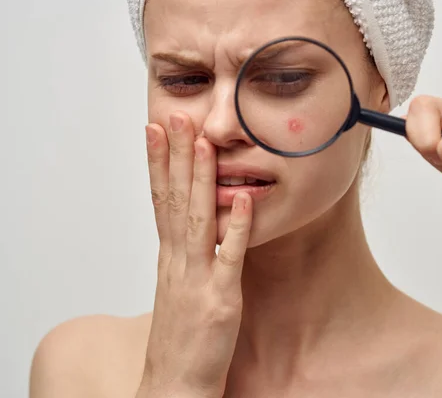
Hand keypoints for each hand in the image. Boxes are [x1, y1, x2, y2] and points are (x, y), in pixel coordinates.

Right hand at [136, 112, 252, 397]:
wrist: (175, 385)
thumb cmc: (181, 340)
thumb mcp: (180, 290)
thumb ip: (188, 258)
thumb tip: (200, 231)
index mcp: (169, 258)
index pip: (160, 200)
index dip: (158, 163)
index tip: (156, 130)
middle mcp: (178, 262)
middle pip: (174, 200)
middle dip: (175, 156)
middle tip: (175, 117)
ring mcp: (197, 279)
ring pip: (196, 219)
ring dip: (199, 179)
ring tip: (203, 142)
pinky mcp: (220, 299)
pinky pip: (229, 257)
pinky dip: (234, 227)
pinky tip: (239, 198)